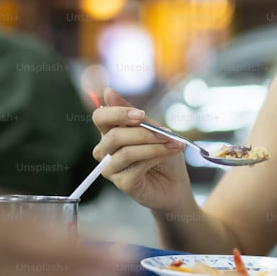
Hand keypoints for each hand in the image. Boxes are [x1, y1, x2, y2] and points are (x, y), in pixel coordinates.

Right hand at [92, 87, 191, 211]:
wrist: (176, 183)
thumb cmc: (164, 154)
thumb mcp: (153, 129)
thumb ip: (134, 115)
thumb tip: (107, 92)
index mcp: (110, 133)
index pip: (100, 117)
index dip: (117, 113)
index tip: (140, 114)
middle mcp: (106, 151)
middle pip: (113, 136)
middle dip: (143, 132)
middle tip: (166, 132)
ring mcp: (112, 169)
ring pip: (126, 152)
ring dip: (153, 146)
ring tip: (173, 144)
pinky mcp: (123, 183)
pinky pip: (136, 167)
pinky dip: (156, 157)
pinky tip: (169, 153)